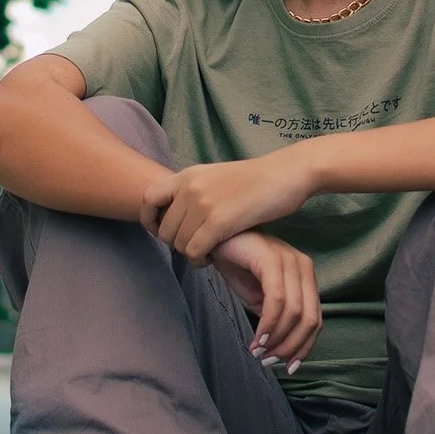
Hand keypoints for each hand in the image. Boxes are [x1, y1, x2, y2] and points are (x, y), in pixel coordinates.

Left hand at [139, 151, 313, 264]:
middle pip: (164, 229)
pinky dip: (200, 260)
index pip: (148, 198)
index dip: (151, 220)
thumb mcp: (218, 176)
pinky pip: (194, 251)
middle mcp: (190, 187)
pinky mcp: (218, 222)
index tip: (165, 231)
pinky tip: (214, 257)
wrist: (286, 174)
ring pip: (178, 243)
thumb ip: (197, 189)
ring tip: (208, 252)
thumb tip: (180, 210)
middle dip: (177, 243)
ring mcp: (203, 204)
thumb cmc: (258, 180)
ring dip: (191, 254)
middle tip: (196, 247)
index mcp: (188, 174)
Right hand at [208, 231, 321, 369]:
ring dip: (276, 339)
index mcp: (305, 276)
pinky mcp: (272, 260)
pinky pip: (276, 300)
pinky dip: (268, 324)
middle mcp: (303, 267)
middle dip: (291, 347)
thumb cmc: (238, 266)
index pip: (316, 319)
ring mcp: (290, 261)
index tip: (288, 367)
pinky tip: (255, 338)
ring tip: (258, 351)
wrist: (215, 239)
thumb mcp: (261, 297)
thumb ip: (277, 318)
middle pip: (310, 320)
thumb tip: (282, 349)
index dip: (304, 347)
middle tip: (269, 361)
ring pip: (295, 313)